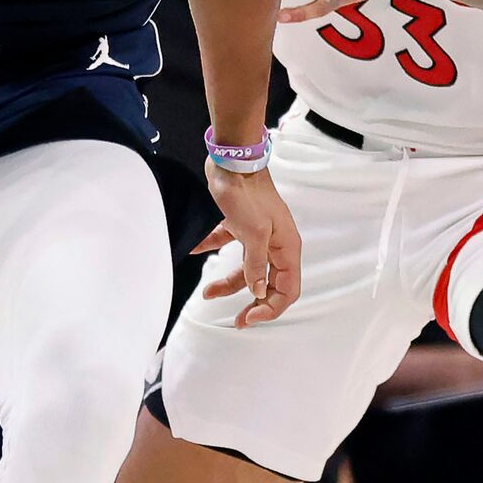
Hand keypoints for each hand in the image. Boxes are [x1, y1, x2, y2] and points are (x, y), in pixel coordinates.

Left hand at [196, 165, 301, 326]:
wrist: (230, 161)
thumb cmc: (247, 193)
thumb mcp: (253, 233)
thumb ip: (255, 264)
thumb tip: (257, 291)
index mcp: (286, 247)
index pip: (288, 288)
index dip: (272, 307)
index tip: (250, 317)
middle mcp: (275, 244)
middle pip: (267, 283)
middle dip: (252, 303)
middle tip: (237, 321)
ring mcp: (257, 235)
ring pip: (245, 269)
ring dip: (228, 283)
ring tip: (207, 293)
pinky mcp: (238, 225)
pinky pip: (227, 246)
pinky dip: (211, 251)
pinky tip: (195, 251)